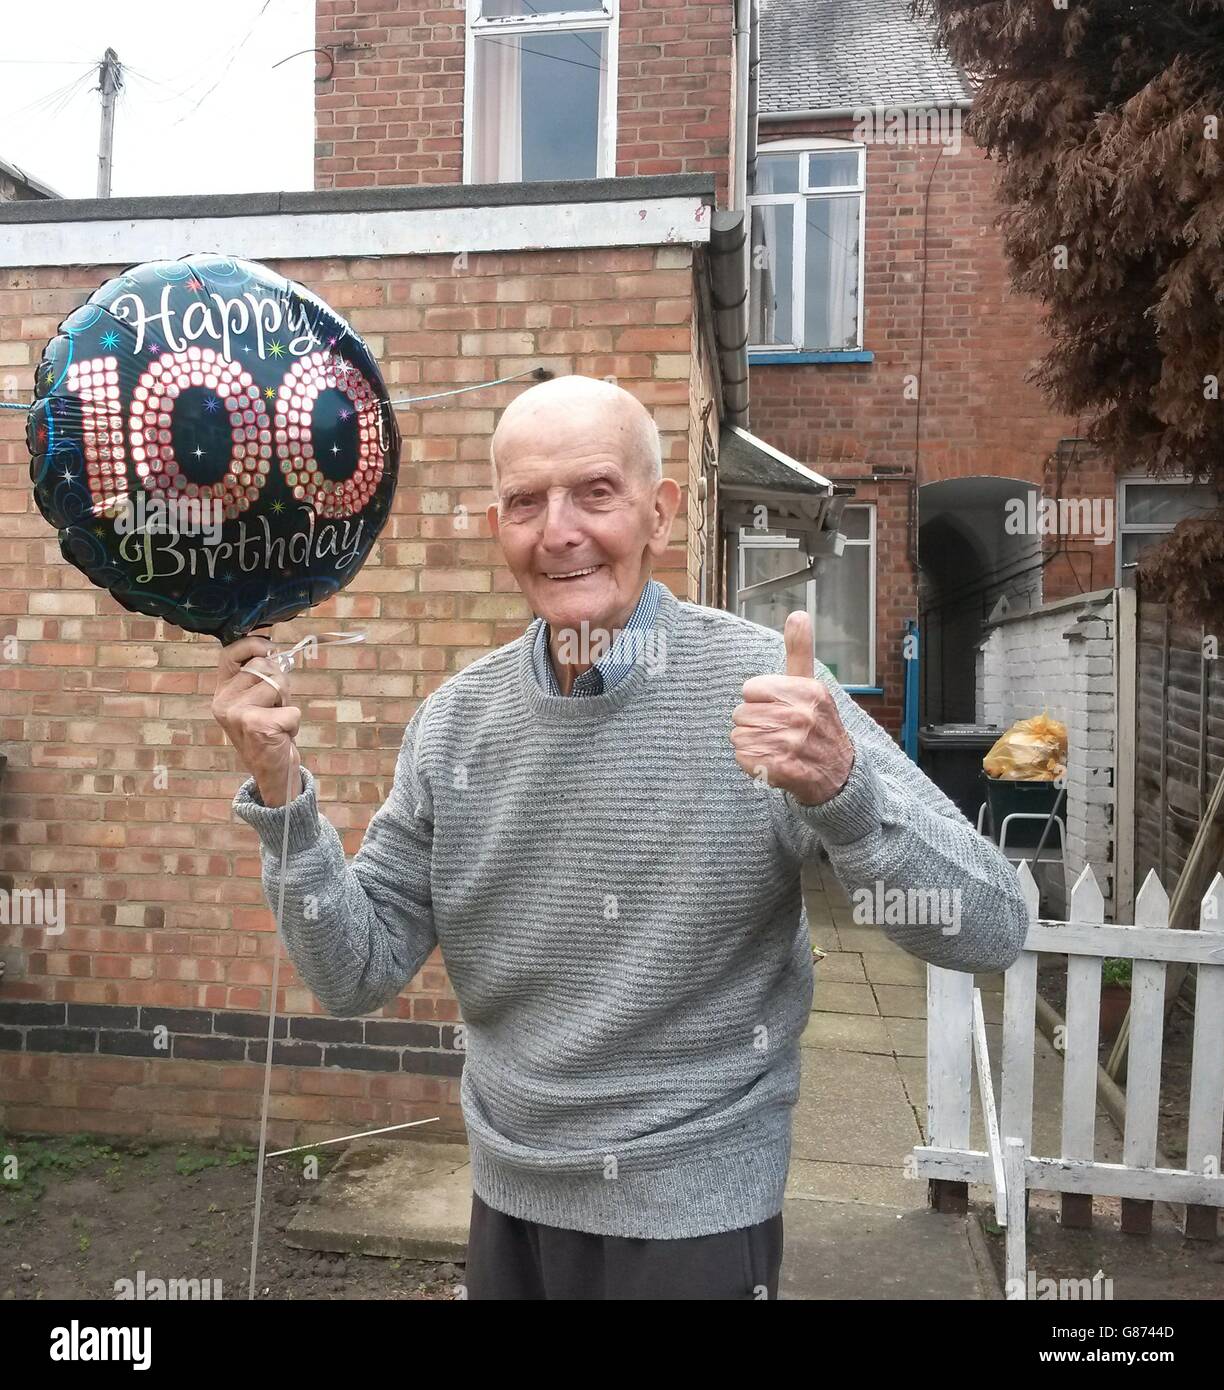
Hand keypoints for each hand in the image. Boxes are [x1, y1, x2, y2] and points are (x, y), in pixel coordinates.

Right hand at [211, 635, 301, 806]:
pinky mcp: (257, 726)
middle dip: (280, 682)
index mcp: (222, 692)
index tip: (269, 647)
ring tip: (278, 720)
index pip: (229, 654)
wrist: (271, 771)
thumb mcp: (258, 701)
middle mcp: (224, 702)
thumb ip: (261, 677)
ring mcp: (238, 714)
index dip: (252, 644)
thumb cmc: (269, 732)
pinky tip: (282, 736)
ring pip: (278, 684)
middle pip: (263, 666)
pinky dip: (294, 723)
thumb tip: (274, 648)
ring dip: (287, 703)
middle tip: (277, 705)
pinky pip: (291, 711)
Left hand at [730, 611, 854, 806]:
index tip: (779, 709)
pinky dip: (751, 763)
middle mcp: (801, 715)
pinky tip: (772, 762)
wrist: (837, 774)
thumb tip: (798, 614)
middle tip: (778, 731)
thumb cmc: (818, 725)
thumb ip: (800, 650)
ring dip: (752, 744)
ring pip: (738, 736)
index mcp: (807, 691)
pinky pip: (742, 757)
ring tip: (775, 747)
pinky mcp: (780, 767)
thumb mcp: (811, 685)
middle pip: (741, 713)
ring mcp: (791, 743)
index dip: (760, 701)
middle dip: (755, 723)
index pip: (750, 689)